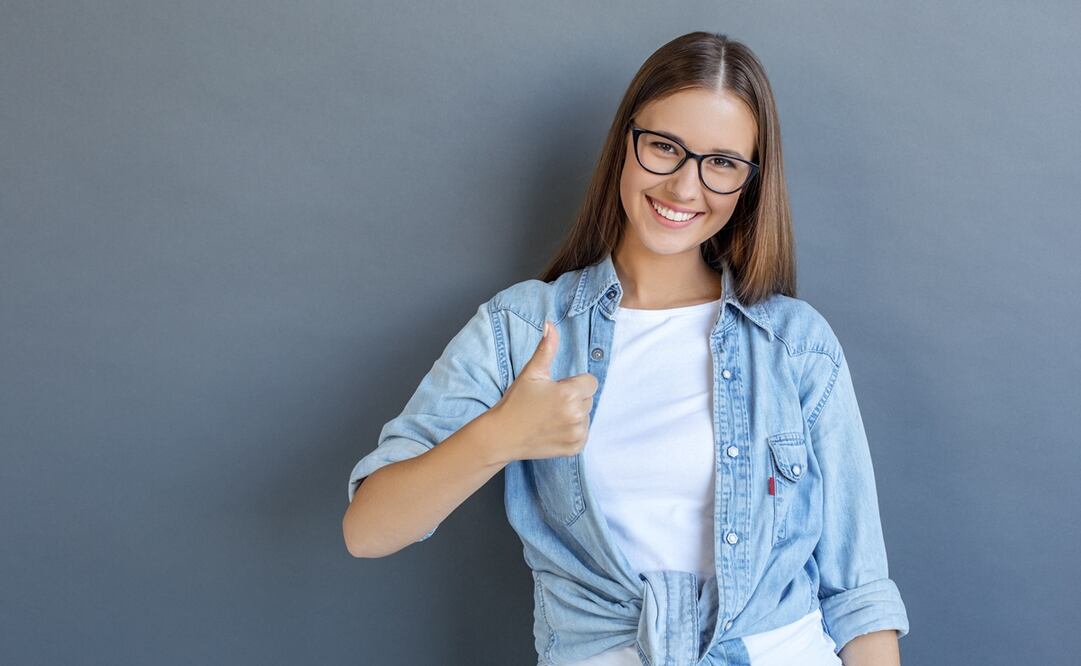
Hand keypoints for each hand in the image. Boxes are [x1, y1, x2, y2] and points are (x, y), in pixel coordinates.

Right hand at [490, 320, 597, 461]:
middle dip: (574, 398)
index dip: (574, 383)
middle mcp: (576, 415)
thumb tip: (550, 324)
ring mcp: (576, 433)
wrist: (503, 435)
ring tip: (550, 416)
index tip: (556, 389)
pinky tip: (554, 429)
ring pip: (587, 415)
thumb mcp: (531, 373)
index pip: (590, 382)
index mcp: (568, 394)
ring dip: (574, 414)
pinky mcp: (575, 448)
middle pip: (588, 398)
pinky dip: (573, 431)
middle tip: (549, 403)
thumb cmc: (515, 402)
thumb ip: (546, 349)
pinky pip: (584, 433)